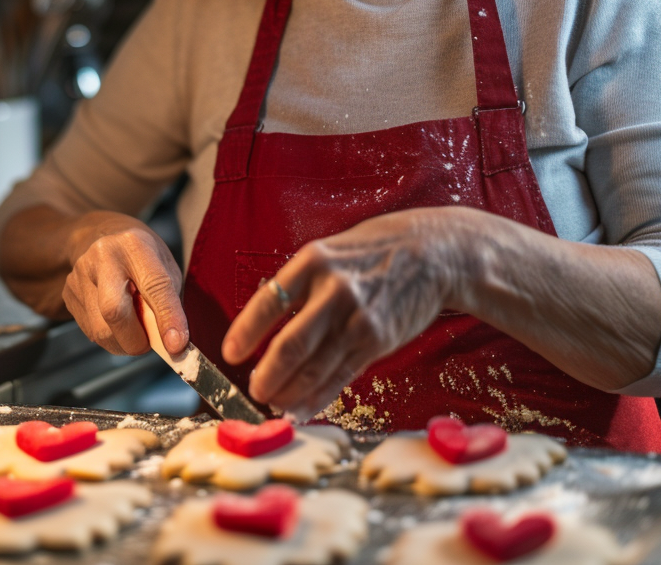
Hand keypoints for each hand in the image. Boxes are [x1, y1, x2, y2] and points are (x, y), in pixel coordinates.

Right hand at [62, 211, 188, 356]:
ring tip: (134, 328)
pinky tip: (116, 322)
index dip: (167, 317)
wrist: (100, 237)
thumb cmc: (140, 256)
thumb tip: (171, 343)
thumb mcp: (164, 267)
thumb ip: (168, 302)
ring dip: (124, 342)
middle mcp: (102, 256)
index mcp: (134, 244)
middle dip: (136, 339)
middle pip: (114, 311)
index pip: (154, 285)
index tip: (176, 345)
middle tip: (150, 343)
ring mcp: (79, 275)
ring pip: (101, 330)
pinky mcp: (68, 294)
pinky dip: (111, 338)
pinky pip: (91, 332)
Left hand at [221, 208, 476, 421]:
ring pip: (315, 367)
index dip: (245, 332)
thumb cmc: (370, 254)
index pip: (268, 302)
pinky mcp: (377, 340)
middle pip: (291, 345)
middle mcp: (333, 291)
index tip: (230, 353)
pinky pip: (341, 375)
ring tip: (273, 404)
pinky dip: (318, 396)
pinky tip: (302, 407)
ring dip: (290, 392)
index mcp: (312, 263)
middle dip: (268, 374)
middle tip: (254, 390)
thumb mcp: (328, 253)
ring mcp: (357, 318)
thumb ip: (300, 286)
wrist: (430, 254)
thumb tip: (265, 327)